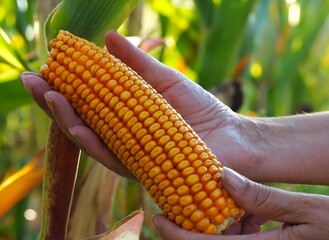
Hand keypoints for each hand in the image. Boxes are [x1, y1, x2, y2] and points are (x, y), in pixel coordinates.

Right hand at [19, 30, 259, 178]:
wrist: (233, 136)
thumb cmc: (202, 109)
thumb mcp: (167, 80)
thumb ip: (137, 63)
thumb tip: (106, 37)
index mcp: (125, 115)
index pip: (86, 101)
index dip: (62, 86)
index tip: (41, 67)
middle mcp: (123, 136)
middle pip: (80, 121)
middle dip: (53, 103)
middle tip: (32, 81)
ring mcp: (131, 155)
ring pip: (91, 141)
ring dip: (67, 121)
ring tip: (49, 97)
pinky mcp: (144, 171)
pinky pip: (115, 159)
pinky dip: (97, 144)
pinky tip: (81, 129)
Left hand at [153, 167, 328, 239]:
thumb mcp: (306, 209)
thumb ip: (261, 197)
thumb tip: (221, 177)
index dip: (176, 234)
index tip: (155, 215)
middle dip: (191, 226)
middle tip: (180, 195)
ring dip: (219, 223)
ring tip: (222, 194)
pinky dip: (241, 225)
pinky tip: (250, 209)